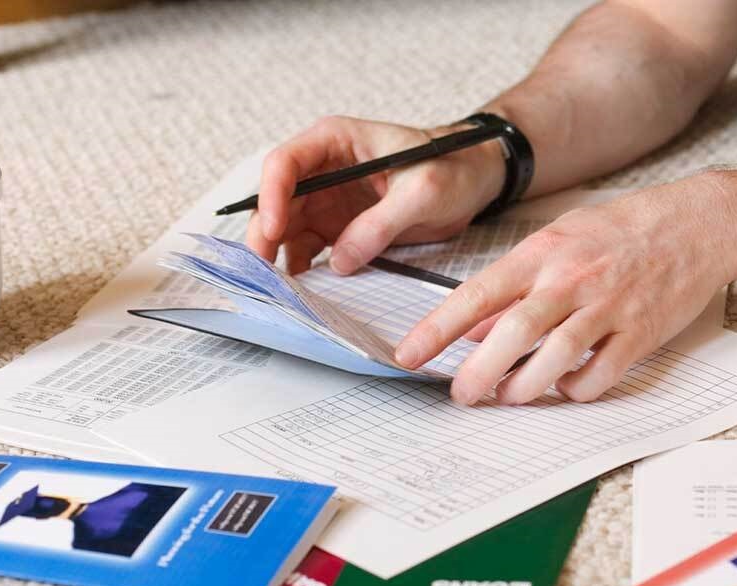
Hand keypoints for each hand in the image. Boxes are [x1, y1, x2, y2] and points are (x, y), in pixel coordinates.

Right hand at [247, 116, 505, 272]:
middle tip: (261, 273)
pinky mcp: (338, 228)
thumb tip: (339, 261)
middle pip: (276, 201)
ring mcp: (327, 201)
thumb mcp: (423, 192)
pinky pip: (310, 250)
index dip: (272, 196)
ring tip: (279, 292)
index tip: (276, 229)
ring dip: (279, 258)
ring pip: (287, 230)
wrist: (474, 178)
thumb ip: (380, 224)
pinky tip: (303, 293)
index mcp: (335, 141)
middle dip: (266, 236)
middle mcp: (322, 170)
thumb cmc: (453, 167)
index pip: (285, 163)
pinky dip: (303, 270)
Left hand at [393, 176, 736, 404]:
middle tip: (460, 395)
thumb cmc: (623, 231)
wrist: (697, 224)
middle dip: (477, 373)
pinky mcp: (640, 332)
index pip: (477, 295)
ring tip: (509, 396)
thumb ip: (518, 283)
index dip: (438, 329)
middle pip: (512, 334)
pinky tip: (567, 386)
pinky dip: (577, 389)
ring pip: (554, 360)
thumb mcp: (561, 241)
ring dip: (524, 388)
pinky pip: (600, 374)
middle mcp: (571, 280)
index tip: (408, 354)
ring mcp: (608, 307)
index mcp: (543, 253)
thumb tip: (478, 328)